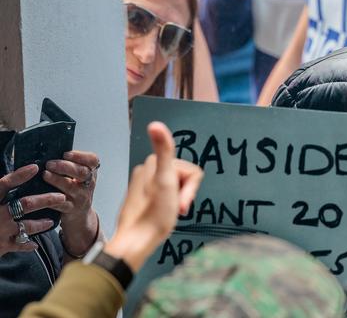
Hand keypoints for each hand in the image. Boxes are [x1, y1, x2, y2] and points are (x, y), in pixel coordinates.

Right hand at [0, 165, 62, 256]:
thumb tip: (2, 185)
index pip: (4, 184)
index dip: (19, 175)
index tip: (35, 168)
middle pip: (25, 203)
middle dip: (46, 199)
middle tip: (60, 197)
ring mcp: (0, 232)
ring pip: (28, 225)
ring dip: (41, 223)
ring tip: (51, 221)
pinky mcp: (0, 247)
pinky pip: (19, 245)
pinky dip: (28, 244)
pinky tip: (35, 243)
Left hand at [43, 151, 100, 255]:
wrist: (79, 214)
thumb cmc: (74, 189)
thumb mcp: (77, 176)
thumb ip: (69, 165)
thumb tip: (48, 151)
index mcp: (91, 172)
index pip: (93, 160)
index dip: (80, 156)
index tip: (66, 153)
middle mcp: (89, 184)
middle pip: (82, 172)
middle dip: (66, 166)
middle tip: (50, 163)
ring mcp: (82, 197)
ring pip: (71, 187)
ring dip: (57, 180)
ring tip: (45, 174)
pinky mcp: (72, 209)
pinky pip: (61, 203)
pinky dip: (52, 198)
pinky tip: (43, 194)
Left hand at [104, 122, 202, 271]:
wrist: (136, 243)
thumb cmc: (154, 215)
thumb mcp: (165, 180)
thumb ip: (165, 150)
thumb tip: (155, 124)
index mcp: (153, 164)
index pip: (190, 171)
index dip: (190, 189)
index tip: (179, 204)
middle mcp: (147, 171)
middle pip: (183, 178)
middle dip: (184, 195)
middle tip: (176, 210)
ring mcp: (145, 185)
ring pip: (176, 187)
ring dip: (178, 201)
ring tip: (169, 214)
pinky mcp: (143, 198)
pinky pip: (167, 196)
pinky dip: (170, 206)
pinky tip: (163, 216)